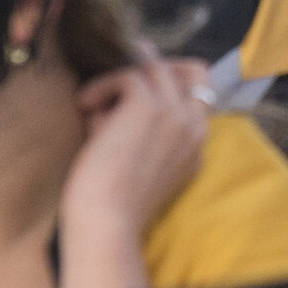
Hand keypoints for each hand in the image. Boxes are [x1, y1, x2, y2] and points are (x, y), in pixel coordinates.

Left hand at [63, 56, 216, 240]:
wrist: (107, 221)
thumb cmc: (114, 202)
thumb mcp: (138, 162)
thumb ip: (138, 132)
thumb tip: (110, 103)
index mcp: (197, 148)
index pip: (204, 95)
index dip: (175, 81)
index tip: (144, 81)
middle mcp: (194, 127)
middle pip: (192, 71)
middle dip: (154, 66)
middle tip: (121, 72)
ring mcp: (175, 114)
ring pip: (155, 68)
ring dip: (120, 78)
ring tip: (91, 99)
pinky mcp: (148, 105)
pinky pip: (127, 75)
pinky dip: (102, 86)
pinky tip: (84, 104)